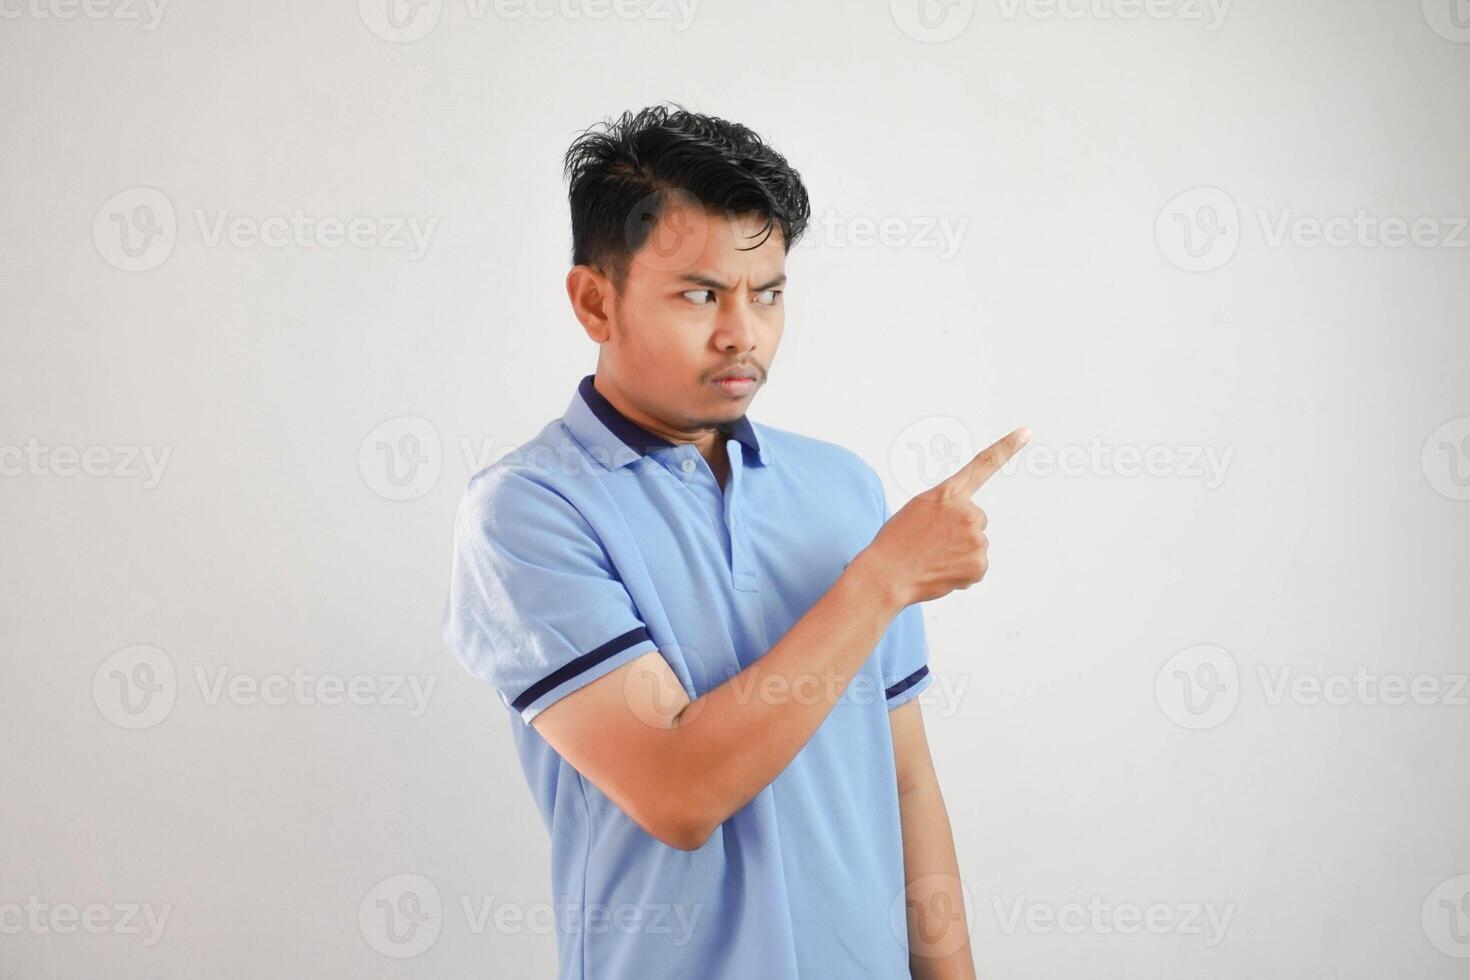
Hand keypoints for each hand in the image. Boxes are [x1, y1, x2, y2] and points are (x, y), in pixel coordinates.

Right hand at [858, 427, 1030, 606]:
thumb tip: (972, 530)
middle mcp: (967, 512)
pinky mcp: (979, 564)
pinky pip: (977, 565)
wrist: (887, 575)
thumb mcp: (919, 509)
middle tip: (932, 542)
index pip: (983, 464)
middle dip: (959, 531)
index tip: (1025, 432)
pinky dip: (962, 571)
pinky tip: (942, 571)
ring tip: (933, 558)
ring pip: (976, 543)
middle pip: (976, 519)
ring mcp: (976, 539)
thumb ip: (949, 508)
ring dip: (959, 552)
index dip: (1006, 447)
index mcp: (948, 493)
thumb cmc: (897, 542)